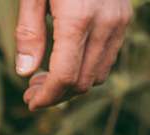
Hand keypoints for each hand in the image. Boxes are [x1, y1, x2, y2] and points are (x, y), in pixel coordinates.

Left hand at [13, 0, 131, 109]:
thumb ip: (29, 33)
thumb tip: (25, 72)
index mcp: (77, 19)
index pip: (64, 77)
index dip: (46, 97)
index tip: (30, 102)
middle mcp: (104, 24)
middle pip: (82, 82)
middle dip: (56, 95)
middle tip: (32, 89)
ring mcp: (118, 21)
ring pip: (98, 74)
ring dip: (72, 84)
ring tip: (46, 76)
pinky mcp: (124, 17)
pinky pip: (108, 57)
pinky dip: (87, 68)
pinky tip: (68, 60)